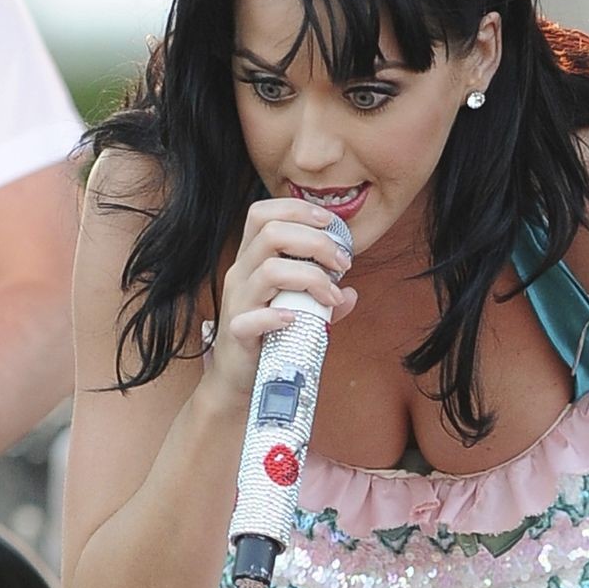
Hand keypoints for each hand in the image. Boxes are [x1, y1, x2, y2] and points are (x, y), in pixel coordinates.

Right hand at [208, 198, 358, 405]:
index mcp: (252, 259)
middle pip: (271, 233)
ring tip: (331, 295)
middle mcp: (241, 274)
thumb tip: (351, 293)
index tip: (330, 224)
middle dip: (316, 242)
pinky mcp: (237, 333)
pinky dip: (278, 317)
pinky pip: (252, 319)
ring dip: (310, 278)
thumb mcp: (299, 310)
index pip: (263, 213)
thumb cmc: (269, 336)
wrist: (238, 377)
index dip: (297, 210)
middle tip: (343, 263)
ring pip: (269, 271)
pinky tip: (297, 320)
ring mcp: (237, 302)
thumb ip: (323, 300)